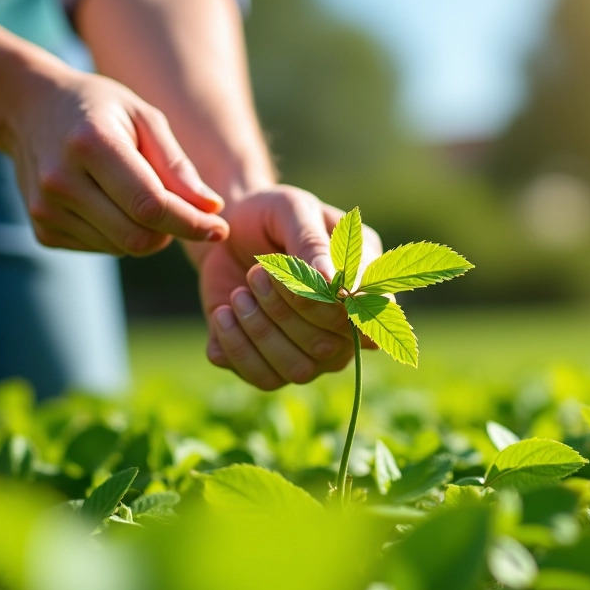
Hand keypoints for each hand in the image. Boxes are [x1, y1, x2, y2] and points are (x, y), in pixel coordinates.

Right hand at [4, 66, 229, 255]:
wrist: (29, 109)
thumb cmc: (99, 109)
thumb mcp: (144, 118)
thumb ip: (177, 165)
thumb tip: (211, 208)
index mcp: (90, 144)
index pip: (151, 205)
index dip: (190, 223)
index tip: (219, 228)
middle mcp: (61, 181)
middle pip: (138, 237)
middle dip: (171, 231)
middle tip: (181, 207)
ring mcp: (46, 210)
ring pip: (122, 247)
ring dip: (145, 231)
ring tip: (134, 190)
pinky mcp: (43, 230)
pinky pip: (102, 248)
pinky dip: (119, 233)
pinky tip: (108, 200)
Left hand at [189, 186, 381, 389]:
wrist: (227, 231)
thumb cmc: (270, 215)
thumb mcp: (290, 211)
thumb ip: (312, 242)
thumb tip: (336, 283)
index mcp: (362, 283)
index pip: (366, 318)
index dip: (334, 308)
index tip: (296, 279)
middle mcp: (343, 326)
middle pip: (328, 347)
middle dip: (285, 311)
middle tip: (256, 273)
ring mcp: (310, 351)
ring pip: (298, 369)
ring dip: (260, 331)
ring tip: (238, 294)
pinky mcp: (270, 363)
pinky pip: (262, 377)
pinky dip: (236, 348)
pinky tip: (222, 313)